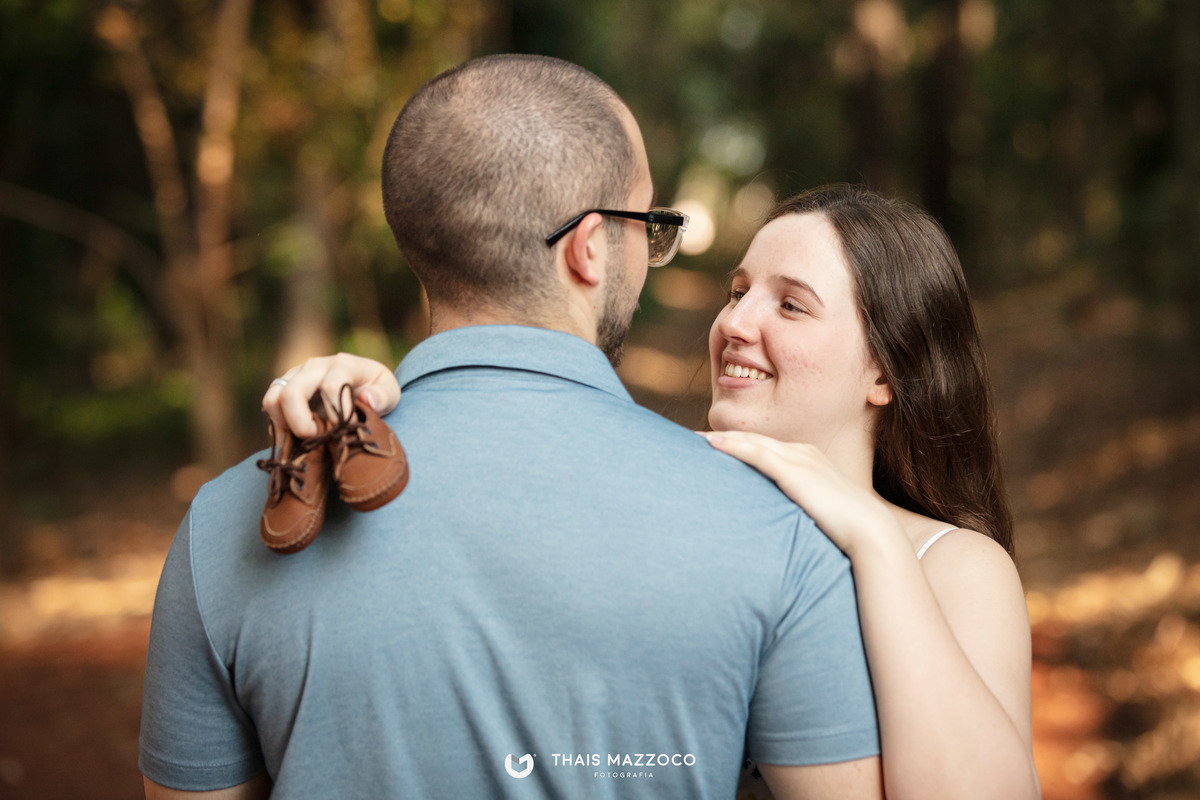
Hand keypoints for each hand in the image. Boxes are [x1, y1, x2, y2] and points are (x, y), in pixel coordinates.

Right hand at [262, 353, 399, 444]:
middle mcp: (314, 367)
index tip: (347, 430)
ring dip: (284, 425)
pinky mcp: (284, 389)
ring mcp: (295, 376)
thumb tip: (366, 398)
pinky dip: (278, 427)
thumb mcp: (391, 392)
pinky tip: (294, 441)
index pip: (331, 386)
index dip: (337, 413)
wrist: (363, 385)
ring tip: (305, 440)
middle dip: (301, 422)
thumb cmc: (377, 391)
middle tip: (317, 438)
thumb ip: (383, 396)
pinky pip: (270, 408)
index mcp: (343, 364)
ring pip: (273, 398)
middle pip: (292, 392)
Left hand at [704, 430, 895, 557]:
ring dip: (720, 439)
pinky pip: (756, 454)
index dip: (736, 444)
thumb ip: (795, 508)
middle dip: (721, 437)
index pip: (763, 447)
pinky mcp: (793, 471)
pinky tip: (712, 444)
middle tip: (691, 438)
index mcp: (807, 459)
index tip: (710, 446)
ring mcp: (798, 459)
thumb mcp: (815, 511)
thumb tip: (775, 523)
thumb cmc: (844, 528)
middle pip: (752, 439)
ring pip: (750, 442)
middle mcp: (801, 452)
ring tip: (692, 439)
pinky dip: (733, 446)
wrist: (869, 530)